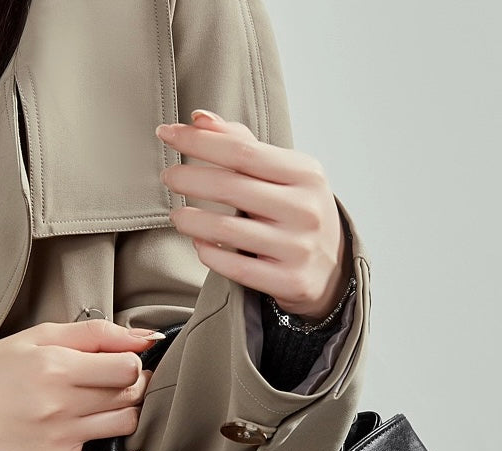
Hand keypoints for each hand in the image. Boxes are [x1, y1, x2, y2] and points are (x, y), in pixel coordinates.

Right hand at [0, 319, 163, 450]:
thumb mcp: (40, 336)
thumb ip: (96, 333)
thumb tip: (145, 338)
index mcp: (57, 365)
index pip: (127, 368)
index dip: (132, 364)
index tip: (121, 365)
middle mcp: (61, 402)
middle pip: (129, 395)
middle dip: (134, 387)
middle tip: (119, 385)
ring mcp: (59, 436)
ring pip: (125, 427)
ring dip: (131, 417)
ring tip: (115, 409)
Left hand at [156, 109, 351, 321]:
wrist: (334, 268)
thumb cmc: (298, 212)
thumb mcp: (285, 174)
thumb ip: (243, 145)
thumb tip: (200, 119)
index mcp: (306, 174)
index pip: (242, 150)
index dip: (199, 142)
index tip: (167, 134)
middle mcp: (304, 210)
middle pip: (231, 187)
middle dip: (190, 178)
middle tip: (169, 177)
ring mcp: (297, 248)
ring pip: (227, 231)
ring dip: (191, 220)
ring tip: (176, 215)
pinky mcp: (288, 281)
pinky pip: (236, 268)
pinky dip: (209, 253)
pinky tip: (198, 243)